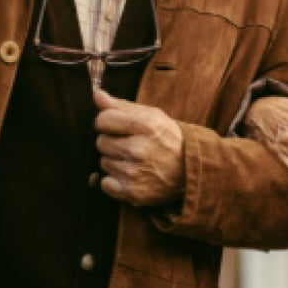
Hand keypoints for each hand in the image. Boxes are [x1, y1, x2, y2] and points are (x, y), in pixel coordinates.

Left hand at [93, 88, 184, 205]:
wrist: (190, 170)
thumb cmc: (168, 139)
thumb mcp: (151, 116)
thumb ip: (121, 106)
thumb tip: (96, 94)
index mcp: (145, 126)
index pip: (103, 120)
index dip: (108, 123)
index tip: (119, 127)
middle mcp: (139, 149)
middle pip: (101, 142)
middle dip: (113, 143)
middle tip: (132, 146)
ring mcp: (135, 172)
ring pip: (104, 163)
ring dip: (116, 162)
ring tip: (135, 161)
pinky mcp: (132, 192)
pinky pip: (105, 183)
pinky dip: (115, 181)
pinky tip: (131, 176)